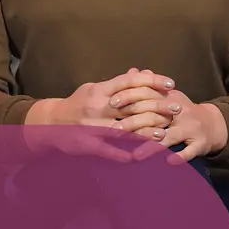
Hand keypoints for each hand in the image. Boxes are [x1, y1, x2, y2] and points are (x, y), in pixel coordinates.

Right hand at [24, 68, 175, 161]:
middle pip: (132, 104)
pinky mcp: (88, 144)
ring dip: (145, 132)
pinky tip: (140, 157)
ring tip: (164, 132)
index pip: (130, 82)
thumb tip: (140, 71)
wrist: (51, 122)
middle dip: (157, 106)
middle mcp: (98, 106)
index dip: (152, 81)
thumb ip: (118, 83)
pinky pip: (109, 150)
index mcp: (100, 90)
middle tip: (177, 107)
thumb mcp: (96, 88)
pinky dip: (124, 154)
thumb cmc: (78, 102)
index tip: (170, 84)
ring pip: (123, 128)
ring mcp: (93, 126)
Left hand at [119, 90, 228, 163]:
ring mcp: (191, 127)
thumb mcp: (169, 96)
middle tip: (115, 132)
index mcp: (171, 97)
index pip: (148, 94)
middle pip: (155, 116)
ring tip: (135, 155)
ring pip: (169, 136)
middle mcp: (180, 111)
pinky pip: (189, 151)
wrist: (213, 124)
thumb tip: (133, 71)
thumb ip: (151, 86)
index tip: (111, 103)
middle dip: (134, 124)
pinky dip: (179, 156)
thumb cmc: (183, 111)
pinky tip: (167, 162)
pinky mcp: (200, 142)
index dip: (129, 97)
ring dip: (151, 146)